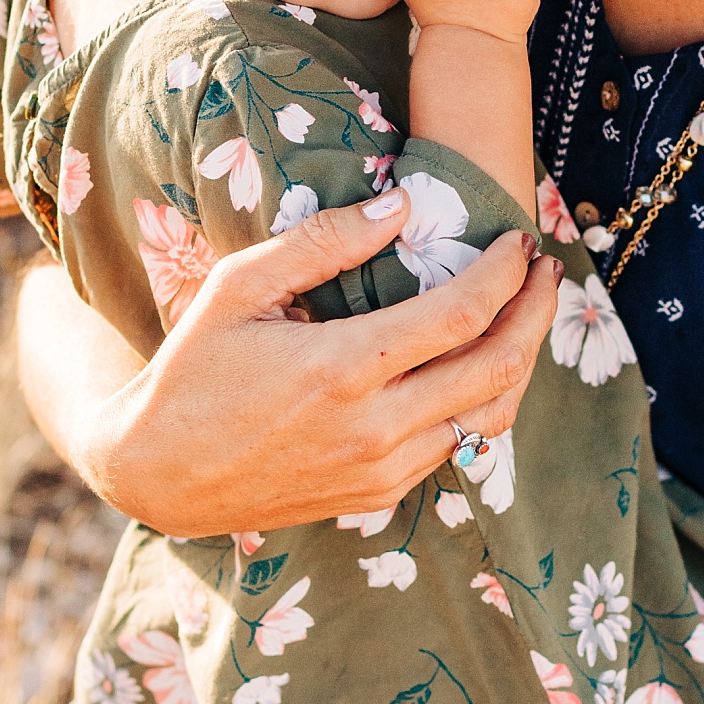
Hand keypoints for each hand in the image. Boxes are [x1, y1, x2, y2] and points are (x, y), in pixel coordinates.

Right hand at [17, 189, 561, 536]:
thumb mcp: (238, 288)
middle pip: (496, 368)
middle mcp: (374, 427)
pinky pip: (454, 446)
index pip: (461, 315)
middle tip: (547, 272)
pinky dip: (480, 402)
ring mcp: (380, 469)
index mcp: (342, 368)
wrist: (156, 473)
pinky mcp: (377, 495)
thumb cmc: (192, 369)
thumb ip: (321, 243)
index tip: (519, 242)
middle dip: (536, 313)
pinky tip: (476, 364)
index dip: (504, 274)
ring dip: (519, 362)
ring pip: (489, 417)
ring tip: (525, 315)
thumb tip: (399, 209)